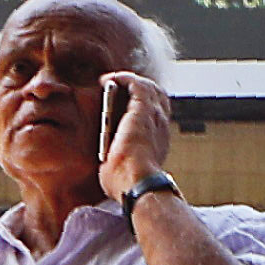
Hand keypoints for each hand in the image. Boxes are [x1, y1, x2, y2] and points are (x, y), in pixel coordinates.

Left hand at [97, 71, 175, 202]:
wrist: (137, 183)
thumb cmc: (126, 185)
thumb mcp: (123, 171)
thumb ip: (116, 161)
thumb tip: (104, 159)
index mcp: (158, 143)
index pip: (155, 118)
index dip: (142, 109)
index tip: (125, 107)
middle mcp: (160, 126)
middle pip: (157, 97)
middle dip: (139, 89)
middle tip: (119, 88)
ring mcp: (154, 115)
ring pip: (149, 87)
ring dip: (130, 81)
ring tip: (112, 80)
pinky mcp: (143, 108)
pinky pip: (136, 83)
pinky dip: (122, 78)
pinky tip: (107, 80)